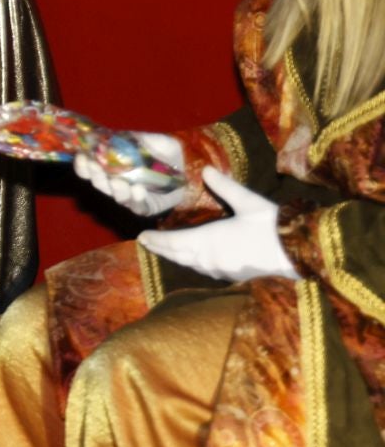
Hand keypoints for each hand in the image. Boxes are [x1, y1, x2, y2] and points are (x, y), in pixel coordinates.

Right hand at [73, 131, 187, 215]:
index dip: (82, 166)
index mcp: (111, 167)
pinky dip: (137, 199)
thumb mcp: (143, 138)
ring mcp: (133, 197)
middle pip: (99, 185)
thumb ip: (126, 138)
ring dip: (115, 189)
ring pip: (117, 197)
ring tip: (118, 181)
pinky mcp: (149, 207)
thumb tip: (106, 137)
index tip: (82, 157)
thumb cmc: (162, 149)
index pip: (88, 170)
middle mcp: (118, 184)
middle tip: (96, 167)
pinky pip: (139, 207)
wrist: (187, 160)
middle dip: (96, 176)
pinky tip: (138, 189)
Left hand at [137, 168, 299, 281]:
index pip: (174, 242)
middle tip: (147, 243)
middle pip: (179, 255)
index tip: (142, 237)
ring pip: (192, 264)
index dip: (157, 240)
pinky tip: (196, 260)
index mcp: (209, 241)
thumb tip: (205, 169)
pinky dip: (194, 263)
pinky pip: (207, 270)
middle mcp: (211, 259)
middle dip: (162, 249)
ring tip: (167, 249)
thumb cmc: (275, 228)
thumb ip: (225, 187)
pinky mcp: (236, 277)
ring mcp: (223, 271)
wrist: (303, 257)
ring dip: (177, 257)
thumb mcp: (249, 203)